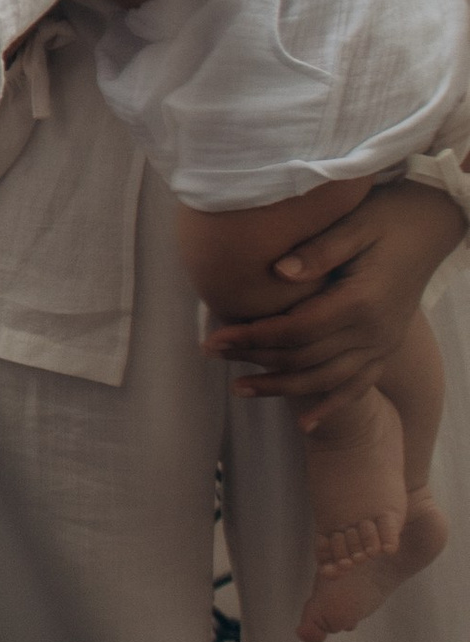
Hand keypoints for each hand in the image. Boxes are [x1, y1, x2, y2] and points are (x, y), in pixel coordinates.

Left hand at [201, 177, 463, 417]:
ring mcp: (382, 344)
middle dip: (254, 360)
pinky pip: (357, 386)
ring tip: (239, 389)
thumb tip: (278, 272)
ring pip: (325, 380)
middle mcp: (373, 332)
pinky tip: (303, 423)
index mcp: (361, 302)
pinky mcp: (386, 349)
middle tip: (210, 354)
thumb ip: (318, 251)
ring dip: (280, 389)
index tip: (214, 337)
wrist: (430, 226)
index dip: (252, 337)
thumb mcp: (353, 224)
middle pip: (304, 359)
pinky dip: (330, 406)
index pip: (296, 330)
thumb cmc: (386, 218)